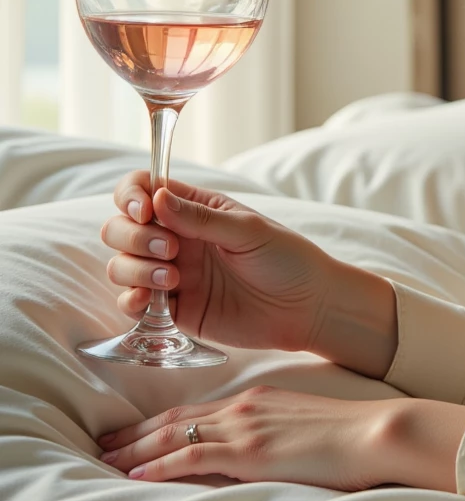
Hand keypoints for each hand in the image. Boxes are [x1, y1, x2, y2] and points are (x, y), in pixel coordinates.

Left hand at [96, 386, 402, 488]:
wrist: (378, 433)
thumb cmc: (353, 438)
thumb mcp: (306, 430)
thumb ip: (278, 438)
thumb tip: (263, 458)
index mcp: (257, 401)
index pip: (194, 411)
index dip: (157, 423)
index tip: (130, 433)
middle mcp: (243, 407)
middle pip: (174, 419)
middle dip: (134, 433)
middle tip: (102, 444)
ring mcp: (245, 427)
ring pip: (174, 435)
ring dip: (135, 449)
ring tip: (104, 461)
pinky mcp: (250, 451)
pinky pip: (192, 455)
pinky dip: (159, 465)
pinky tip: (135, 476)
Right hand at [101, 173, 397, 372]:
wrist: (307, 308)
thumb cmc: (287, 259)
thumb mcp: (248, 230)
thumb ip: (201, 218)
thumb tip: (156, 197)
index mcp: (192, 209)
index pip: (141, 189)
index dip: (130, 196)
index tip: (144, 210)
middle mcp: (175, 239)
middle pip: (120, 228)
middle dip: (133, 236)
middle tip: (170, 249)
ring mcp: (170, 274)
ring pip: (121, 265)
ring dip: (134, 269)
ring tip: (172, 279)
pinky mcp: (174, 310)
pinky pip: (133, 304)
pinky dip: (131, 301)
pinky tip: (151, 302)